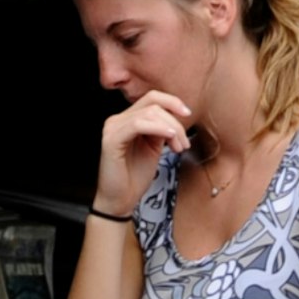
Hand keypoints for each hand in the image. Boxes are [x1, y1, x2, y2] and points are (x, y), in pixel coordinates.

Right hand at [99, 90, 193, 217]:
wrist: (120, 200)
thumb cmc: (135, 176)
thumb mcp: (153, 148)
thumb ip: (160, 130)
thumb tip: (174, 119)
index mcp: (127, 119)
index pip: (151, 98)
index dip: (172, 102)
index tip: (188, 114)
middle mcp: (117, 119)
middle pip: (152, 103)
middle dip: (175, 121)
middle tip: (184, 143)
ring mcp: (112, 128)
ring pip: (148, 113)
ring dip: (171, 128)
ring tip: (179, 147)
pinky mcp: (111, 140)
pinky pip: (137, 125)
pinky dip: (157, 128)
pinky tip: (169, 138)